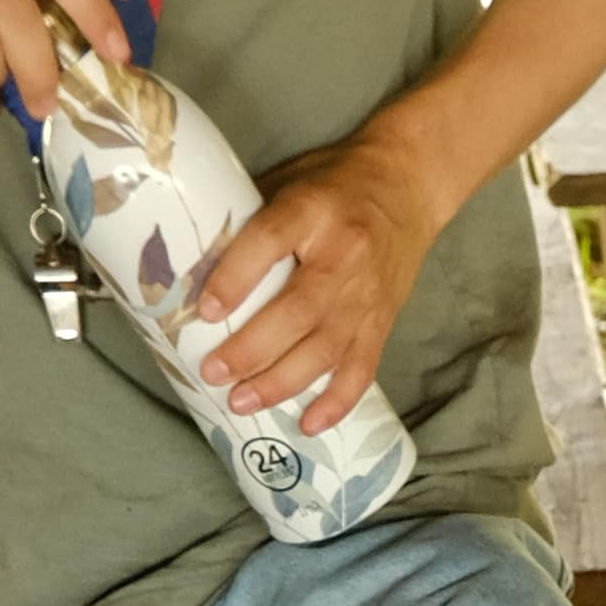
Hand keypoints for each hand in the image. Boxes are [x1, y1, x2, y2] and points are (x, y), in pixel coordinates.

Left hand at [196, 131, 453, 431]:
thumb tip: (196, 262)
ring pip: (323, 348)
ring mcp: (365, 295)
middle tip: (213, 373)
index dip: (236, 278)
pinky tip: (309, 424)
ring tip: (242, 402)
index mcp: (313, 210)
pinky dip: (336, 401)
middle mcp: (342, 256)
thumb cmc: (338, 183)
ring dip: (281, 381)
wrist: (409, 185)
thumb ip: (253, 219)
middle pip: (296, 311)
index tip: (207, 310)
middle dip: (251, 349)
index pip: (270, 242)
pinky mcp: (382, 321)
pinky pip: (361, 368)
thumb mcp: (292, 181)